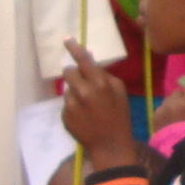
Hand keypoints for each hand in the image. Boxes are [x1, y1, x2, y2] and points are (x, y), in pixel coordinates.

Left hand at [61, 40, 138, 170]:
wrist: (110, 145)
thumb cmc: (119, 116)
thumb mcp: (119, 92)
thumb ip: (105, 76)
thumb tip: (90, 64)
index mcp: (99, 83)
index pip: (82, 60)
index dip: (74, 48)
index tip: (66, 39)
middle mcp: (82, 92)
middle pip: (69, 72)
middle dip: (75, 74)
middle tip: (83, 83)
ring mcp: (71, 105)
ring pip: (67, 89)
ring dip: (75, 92)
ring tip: (87, 106)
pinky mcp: (64, 116)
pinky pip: (66, 104)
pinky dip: (73, 107)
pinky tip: (83, 116)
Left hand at [148, 72, 184, 133]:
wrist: (174, 147)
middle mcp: (172, 103)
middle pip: (178, 92)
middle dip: (182, 95)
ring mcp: (162, 109)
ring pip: (168, 99)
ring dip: (173, 102)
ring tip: (176, 112)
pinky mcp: (155, 115)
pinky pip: (161, 108)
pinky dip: (166, 110)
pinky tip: (169, 118)